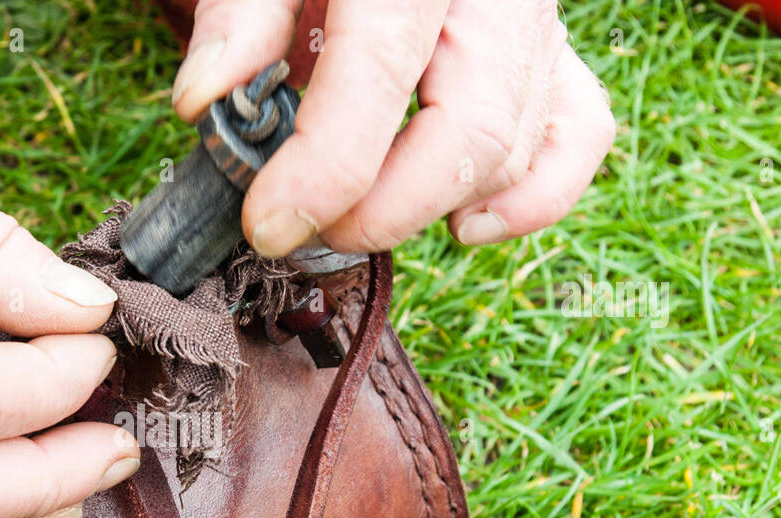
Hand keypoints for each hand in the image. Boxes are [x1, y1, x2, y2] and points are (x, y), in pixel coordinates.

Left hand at [170, 0, 615, 254]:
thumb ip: (238, 15)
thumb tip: (203, 101)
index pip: (383, 72)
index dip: (326, 168)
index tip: (267, 224)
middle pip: (472, 131)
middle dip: (382, 212)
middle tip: (306, 233)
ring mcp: (537, 24)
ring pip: (517, 148)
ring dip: (430, 209)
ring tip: (353, 217)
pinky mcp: (555, 55)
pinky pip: (577, 135)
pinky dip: (530, 198)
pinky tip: (462, 227)